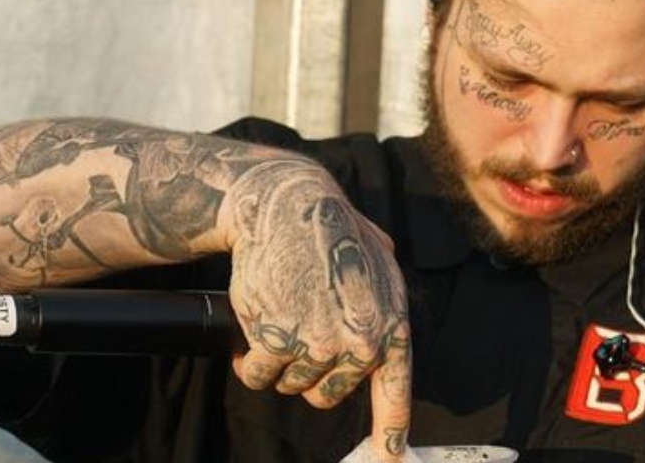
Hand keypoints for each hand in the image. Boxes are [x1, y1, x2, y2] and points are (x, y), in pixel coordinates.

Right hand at [225, 161, 410, 459]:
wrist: (288, 206)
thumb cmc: (332, 227)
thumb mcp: (379, 259)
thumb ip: (383, 299)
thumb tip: (381, 323)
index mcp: (390, 326)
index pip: (394, 395)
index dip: (390, 434)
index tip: (388, 458)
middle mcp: (361, 343)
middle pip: (325, 394)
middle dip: (307, 372)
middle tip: (299, 333)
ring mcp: (319, 344)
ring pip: (289, 383)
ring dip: (278, 359)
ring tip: (279, 316)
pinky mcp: (278, 340)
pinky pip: (258, 375)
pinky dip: (249, 360)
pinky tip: (255, 325)